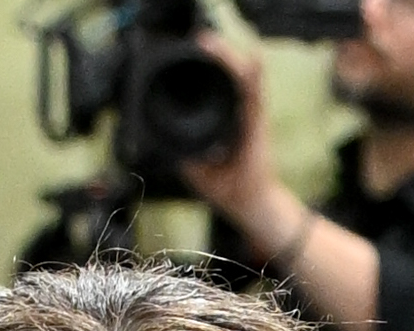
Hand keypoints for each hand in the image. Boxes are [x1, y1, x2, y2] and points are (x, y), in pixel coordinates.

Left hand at [180, 38, 292, 245]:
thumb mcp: (195, 168)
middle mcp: (237, 113)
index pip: (214, 86)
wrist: (249, 205)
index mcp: (224, 119)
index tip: (193, 50)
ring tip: (210, 44)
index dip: (206, 67)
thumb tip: (155, 141)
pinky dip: (254, 78)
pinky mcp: (258, 125)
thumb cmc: (226, 187)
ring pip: (239, 79)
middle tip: (201, 41)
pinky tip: (253, 61)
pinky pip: (254, 98)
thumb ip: (180, 152)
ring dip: (226, 59)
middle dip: (215, 56)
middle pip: (227, 75)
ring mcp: (249, 116)